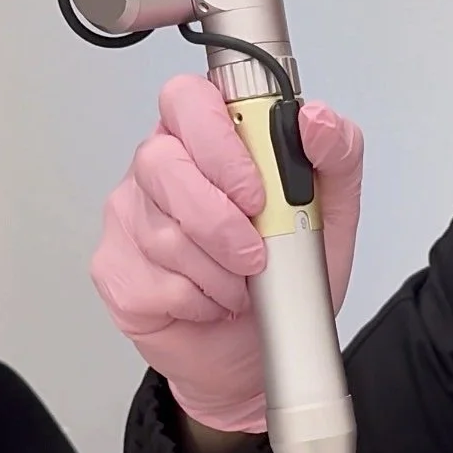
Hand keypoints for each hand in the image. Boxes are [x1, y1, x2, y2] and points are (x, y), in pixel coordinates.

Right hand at [92, 74, 362, 431]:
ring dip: (219, 270)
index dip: (216, 140)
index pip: (186, 99)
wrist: (255, 354)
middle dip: (219, 219)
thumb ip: (337, 154)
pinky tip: (213, 302)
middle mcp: (159, 168)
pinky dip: (199, 300)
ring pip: (163, 230)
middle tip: (255, 252)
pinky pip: (153, 279)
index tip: (254, 190)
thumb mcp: (332, 214)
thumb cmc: (284, 276)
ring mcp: (129, 217)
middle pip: (162, 163)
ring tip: (243, 284)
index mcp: (205, 137)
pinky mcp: (115, 270)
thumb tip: (318, 119)